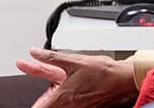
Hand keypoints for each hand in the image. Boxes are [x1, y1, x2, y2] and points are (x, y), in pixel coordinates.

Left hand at [16, 47, 136, 107]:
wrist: (123, 79)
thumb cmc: (103, 72)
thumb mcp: (73, 60)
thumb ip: (50, 57)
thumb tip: (34, 52)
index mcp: (63, 96)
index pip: (40, 107)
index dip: (34, 106)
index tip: (29, 104)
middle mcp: (70, 105)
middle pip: (49, 107)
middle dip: (42, 101)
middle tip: (37, 95)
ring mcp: (79, 107)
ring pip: (59, 106)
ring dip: (53, 99)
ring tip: (53, 90)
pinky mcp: (88, 106)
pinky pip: (71, 106)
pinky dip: (65, 100)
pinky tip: (69, 91)